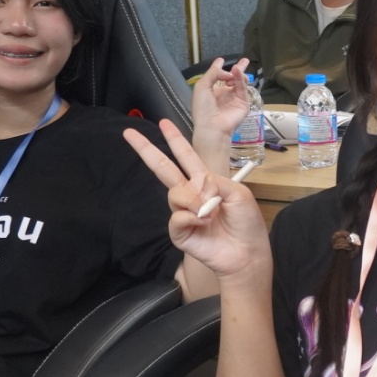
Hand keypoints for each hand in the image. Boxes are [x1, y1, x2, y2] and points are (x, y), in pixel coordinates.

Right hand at [124, 119, 270, 281]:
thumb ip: (215, 181)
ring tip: (210, 212)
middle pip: (163, 168)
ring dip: (194, 200)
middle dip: (147, 150)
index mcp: (206, 182)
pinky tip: (205, 223)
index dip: (175, 140)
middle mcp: (191, 195)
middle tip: (129, 133)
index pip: (186, 157)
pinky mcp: (179, 231)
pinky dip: (192, 218)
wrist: (247, 253)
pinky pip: (177, 217)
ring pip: (174, 194)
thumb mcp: (239, 193)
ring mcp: (183, 213)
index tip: (163, 123)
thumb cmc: (247, 223)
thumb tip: (195, 183)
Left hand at [190, 57, 253, 160]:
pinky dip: (240, 78)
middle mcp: (224, 94)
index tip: (221, 60)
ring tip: (236, 68)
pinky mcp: (243, 103)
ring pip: (240, 82)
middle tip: (245, 61)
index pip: (217, 77)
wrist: (212, 126)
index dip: (219, 68)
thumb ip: (214, 73)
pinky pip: (242, 88)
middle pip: (233, 78)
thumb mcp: (202, 86)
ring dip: (238, 73)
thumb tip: (229, 71)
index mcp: (212, 91)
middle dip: (238, 69)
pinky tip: (237, 71)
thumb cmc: (203, 107)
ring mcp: (234, 99)